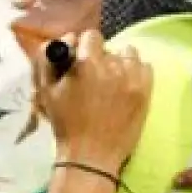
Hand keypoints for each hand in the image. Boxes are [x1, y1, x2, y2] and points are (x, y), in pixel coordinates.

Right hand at [39, 29, 151, 172]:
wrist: (91, 156)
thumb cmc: (65, 124)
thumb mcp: (46, 90)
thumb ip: (49, 57)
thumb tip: (68, 39)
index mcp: (85, 63)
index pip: (91, 36)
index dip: (84, 47)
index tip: (82, 62)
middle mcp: (112, 66)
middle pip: (109, 47)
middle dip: (101, 59)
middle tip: (94, 79)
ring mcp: (132, 79)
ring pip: (128, 54)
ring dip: (120, 63)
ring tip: (112, 82)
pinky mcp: (145, 92)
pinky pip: (146, 67)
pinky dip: (136, 72)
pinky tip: (126, 87)